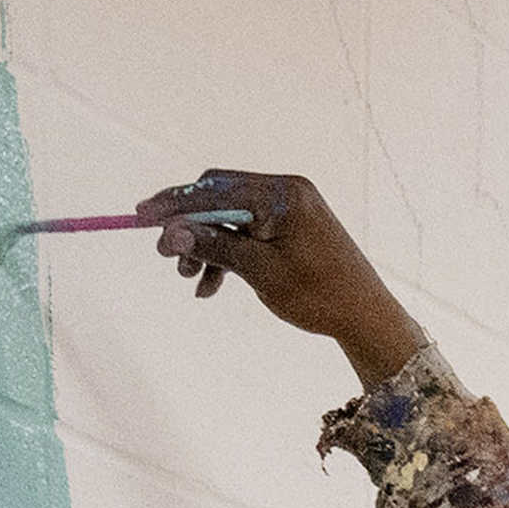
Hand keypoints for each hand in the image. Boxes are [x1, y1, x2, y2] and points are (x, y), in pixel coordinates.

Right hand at [141, 170, 429, 386]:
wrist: (366, 318)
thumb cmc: (318, 295)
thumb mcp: (259, 271)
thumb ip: (214, 246)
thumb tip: (170, 232)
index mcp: (281, 194)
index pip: (214, 189)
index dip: (175, 204)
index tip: (142, 218)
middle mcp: (286, 192)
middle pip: (220, 198)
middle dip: (190, 227)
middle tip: (167, 256)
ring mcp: (291, 208)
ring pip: (231, 218)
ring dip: (207, 245)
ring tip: (190, 279)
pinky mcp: (292, 227)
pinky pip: (249, 232)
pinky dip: (229, 255)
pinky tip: (210, 286)